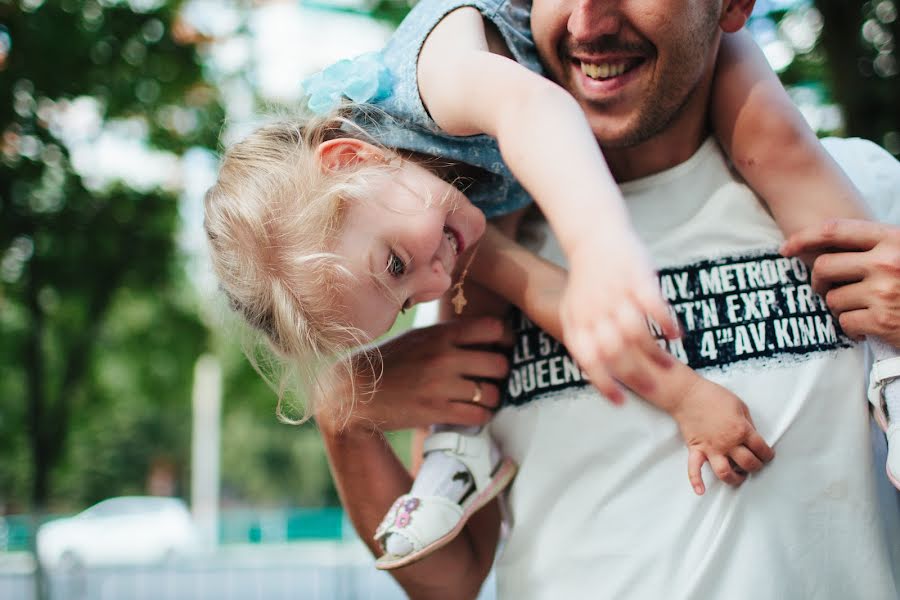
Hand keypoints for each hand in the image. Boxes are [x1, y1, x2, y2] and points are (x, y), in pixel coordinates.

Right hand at [315, 317, 511, 434]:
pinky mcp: (435, 411)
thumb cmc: (391, 361)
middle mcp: (443, 357)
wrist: (356, 390)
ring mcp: (440, 386)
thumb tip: (485, 332)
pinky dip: (481, 416)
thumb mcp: (418, 337)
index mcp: (440, 334)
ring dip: (492, 398)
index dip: (505, 339)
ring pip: (491, 394)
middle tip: (494, 377)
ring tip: (484, 398)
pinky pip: (477, 416)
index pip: (493, 328)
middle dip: (501, 373)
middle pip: (499, 364)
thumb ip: (449, 334)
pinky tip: (473, 412)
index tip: (503, 347)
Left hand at [561, 233, 680, 403]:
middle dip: (636, 375)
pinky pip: (654, 306)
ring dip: (654, 353)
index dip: (603, 383)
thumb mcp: (572, 311)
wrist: (594, 238)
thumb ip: (580, 339)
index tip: (620, 401)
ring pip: (636, 333)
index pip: (588, 360)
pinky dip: (666, 323)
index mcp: (579, 321)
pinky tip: (676, 336)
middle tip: (655, 389)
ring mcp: (617, 294)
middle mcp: (596, 310)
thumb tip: (591, 371)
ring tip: (668, 366)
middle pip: (615, 352)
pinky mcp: (637, 279)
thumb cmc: (586, 282)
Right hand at [670, 378, 774, 494]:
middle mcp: (728, 443)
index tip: (767, 455)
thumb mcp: (740, 405)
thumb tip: (752, 437)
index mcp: (741, 430)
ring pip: (725, 472)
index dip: (767, 454)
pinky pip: (694, 469)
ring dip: (735, 478)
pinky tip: (700, 491)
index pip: (761, 448)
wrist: (688, 394)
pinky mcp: (696, 449)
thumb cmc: (714, 396)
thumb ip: (748, 424)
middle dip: (756, 466)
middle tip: (756, 464)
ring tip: (739, 476)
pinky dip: (696, 482)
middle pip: (748, 463)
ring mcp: (711, 448)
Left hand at [781, 219, 899, 347]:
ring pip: (832, 299)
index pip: (835, 230)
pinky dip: (852, 328)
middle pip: (824, 267)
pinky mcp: (882, 321)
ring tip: (861, 309)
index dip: (804, 237)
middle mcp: (886, 262)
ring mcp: (883, 292)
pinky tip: (869, 328)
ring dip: (840, 308)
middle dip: (819, 282)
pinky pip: (845, 322)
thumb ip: (877, 245)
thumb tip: (826, 243)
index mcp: (893, 239)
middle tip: (826, 289)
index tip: (786, 248)